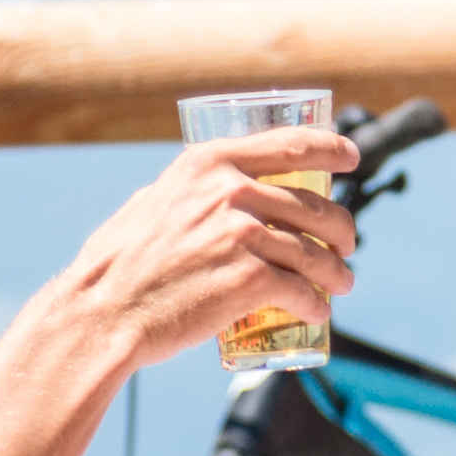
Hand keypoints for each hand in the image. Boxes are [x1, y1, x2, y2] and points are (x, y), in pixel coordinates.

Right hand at [66, 126, 358, 369]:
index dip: (332, 148)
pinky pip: (302, 293)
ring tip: (342, 284)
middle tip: (346, 244)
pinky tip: (318, 312)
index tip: (352, 157)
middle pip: (314, 205)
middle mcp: (232, 191)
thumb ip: (194, 191)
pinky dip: (316, 306)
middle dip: (341, 228)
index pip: (292, 143)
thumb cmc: (119, 263)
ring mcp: (244, 236)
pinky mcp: (251, 281)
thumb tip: (221, 188)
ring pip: (315, 254)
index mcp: (210, 162)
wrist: (102, 313)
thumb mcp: (155, 201)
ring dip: (338, 273)